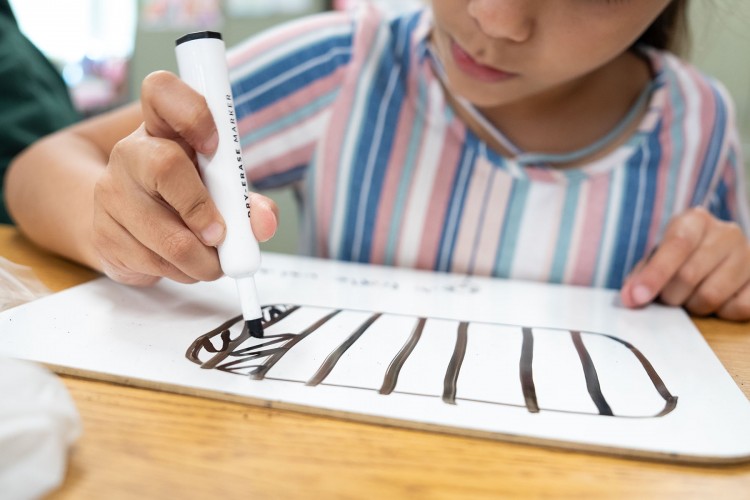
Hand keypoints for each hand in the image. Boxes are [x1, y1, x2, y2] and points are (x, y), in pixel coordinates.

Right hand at [92, 71, 277, 285]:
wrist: (128, 224)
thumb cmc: (184, 196)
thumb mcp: (219, 189)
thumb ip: (247, 202)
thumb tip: (264, 221)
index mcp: (163, 126)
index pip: (163, 92)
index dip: (191, 113)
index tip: (215, 144)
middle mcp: (130, 152)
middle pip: (164, 165)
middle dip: (203, 209)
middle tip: (222, 235)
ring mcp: (110, 192)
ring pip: (165, 235)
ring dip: (202, 260)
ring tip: (211, 259)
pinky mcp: (103, 234)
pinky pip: (153, 264)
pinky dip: (182, 273)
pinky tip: (184, 264)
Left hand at [620, 207, 749, 320]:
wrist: (718, 256)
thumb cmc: (680, 259)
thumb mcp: (656, 258)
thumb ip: (640, 276)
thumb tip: (630, 298)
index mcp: (695, 220)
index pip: (677, 245)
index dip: (655, 274)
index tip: (636, 297)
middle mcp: (726, 232)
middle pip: (690, 275)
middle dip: (670, 296)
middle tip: (668, 298)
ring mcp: (749, 255)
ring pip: (712, 296)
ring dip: (693, 307)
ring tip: (691, 297)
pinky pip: (739, 308)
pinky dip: (721, 313)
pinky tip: (716, 302)